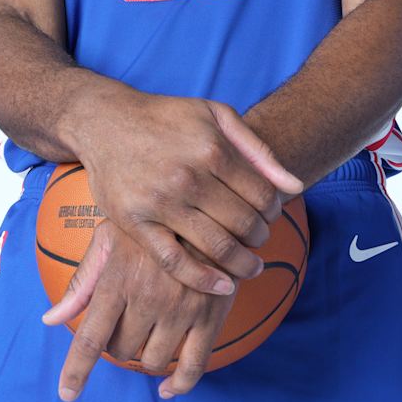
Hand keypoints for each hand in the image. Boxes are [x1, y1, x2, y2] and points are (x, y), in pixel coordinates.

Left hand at [43, 221, 233, 400]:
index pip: (90, 338)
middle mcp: (148, 299)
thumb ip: (82, 282)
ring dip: (147, 355)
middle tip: (127, 322)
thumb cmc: (152, 222)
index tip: (68, 394)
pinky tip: (169, 387)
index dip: (76, 371)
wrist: (210, 206)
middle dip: (119, 343)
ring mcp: (181, 310)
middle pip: (122, 350)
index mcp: (118, 280)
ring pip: (154, 360)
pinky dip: (180, 384)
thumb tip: (50, 320)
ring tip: (151, 332)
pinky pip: (194, 366)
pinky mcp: (211, 316)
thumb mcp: (110, 240)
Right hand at [73, 92, 301, 295]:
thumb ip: (258, 151)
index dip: (274, 212)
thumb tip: (295, 187)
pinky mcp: (135, 224)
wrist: (106, 122)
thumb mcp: (216, 116)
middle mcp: (188, 177)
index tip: (270, 218)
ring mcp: (160, 203)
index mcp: (212, 149)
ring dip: (243, 264)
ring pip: (217, 247)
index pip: (263, 196)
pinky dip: (204, 280)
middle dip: (261, 239)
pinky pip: (175, 262)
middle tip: (259, 242)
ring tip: (250, 267)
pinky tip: (223, 286)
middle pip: (244, 224)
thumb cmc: (167, 118)